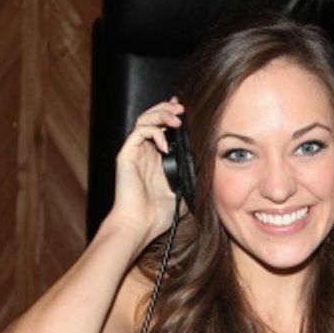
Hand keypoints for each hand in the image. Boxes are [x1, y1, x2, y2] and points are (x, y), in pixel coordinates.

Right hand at [111, 98, 185, 241]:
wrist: (140, 224)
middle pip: (152, 117)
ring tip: (176, 119)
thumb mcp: (183, 193)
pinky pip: (138, 132)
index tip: (184, 109)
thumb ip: (191, 177)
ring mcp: (135, 153)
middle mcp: (144, 152)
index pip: (162, 127)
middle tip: (181, 108)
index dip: (171, 114)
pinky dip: (153, 132)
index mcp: (156, 158)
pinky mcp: (126, 155)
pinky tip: (165, 145)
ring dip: (161, 114)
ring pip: (144, 119)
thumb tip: (207, 167)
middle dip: (166, 108)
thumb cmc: (157, 214)